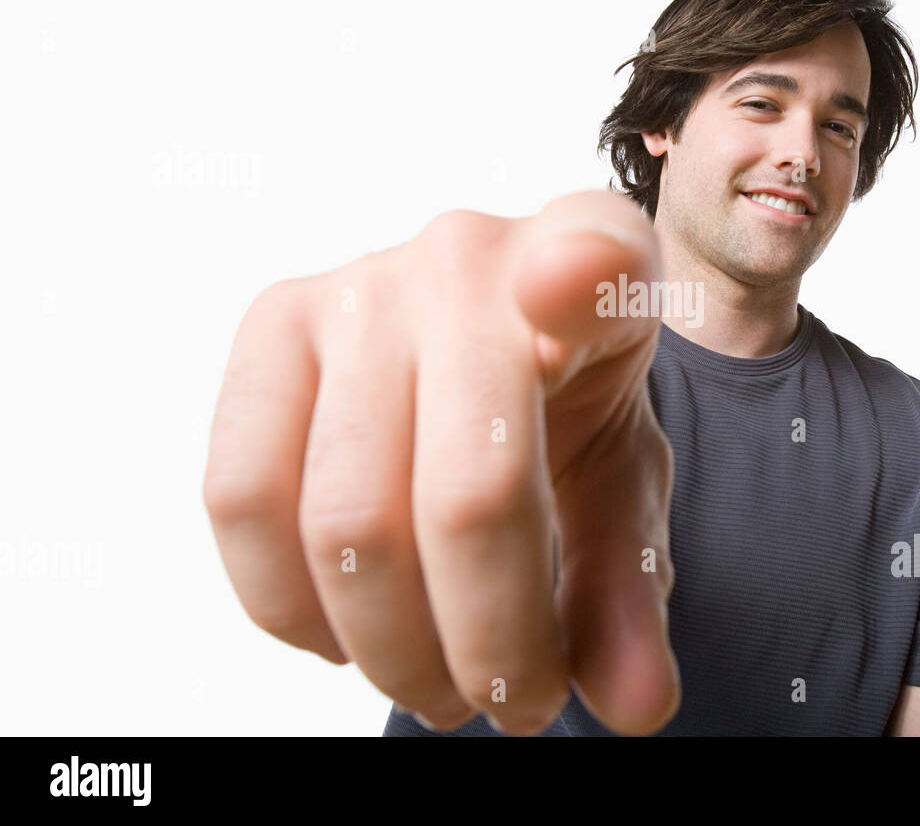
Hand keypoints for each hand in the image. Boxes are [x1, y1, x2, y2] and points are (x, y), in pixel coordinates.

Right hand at [203, 189, 678, 734]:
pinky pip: (242, 496)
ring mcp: (356, 286)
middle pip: (467, 495)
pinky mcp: (268, 326)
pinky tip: (345, 637)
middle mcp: (468, 253)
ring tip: (439, 688)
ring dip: (391, 651)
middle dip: (488, 648)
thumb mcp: (619, 492)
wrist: (482, 352)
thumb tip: (636, 705)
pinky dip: (289, 605)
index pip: (596, 253)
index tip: (577, 293)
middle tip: (512, 707)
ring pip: (345, 518)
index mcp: (596, 260)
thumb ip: (628, 591)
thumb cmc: (568, 412)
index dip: (584, 275)